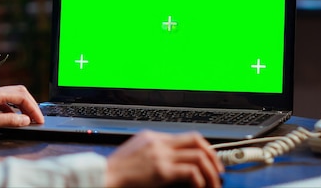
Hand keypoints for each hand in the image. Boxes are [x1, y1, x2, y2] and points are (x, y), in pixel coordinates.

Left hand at [0, 85, 43, 134]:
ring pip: (13, 96)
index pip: (22, 97)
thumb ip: (9, 120)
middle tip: (37, 118)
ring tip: (28, 119)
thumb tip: (25, 120)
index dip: (33, 109)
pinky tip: (13, 119)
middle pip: (20, 93)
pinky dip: (13, 109)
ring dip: (22, 106)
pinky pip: (5, 102)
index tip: (39, 120)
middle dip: (31, 105)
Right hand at [106, 131, 223, 187]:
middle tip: (218, 171)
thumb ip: (152, 153)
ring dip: (211, 172)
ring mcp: (161, 155)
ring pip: (199, 156)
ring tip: (212, 185)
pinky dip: (200, 181)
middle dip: (213, 156)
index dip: (203, 148)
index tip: (209, 160)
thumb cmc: (115, 171)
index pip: (186, 136)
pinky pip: (191, 172)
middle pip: (197, 141)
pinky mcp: (161, 171)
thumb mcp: (134, 154)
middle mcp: (158, 143)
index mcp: (152, 137)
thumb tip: (171, 162)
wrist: (102, 176)